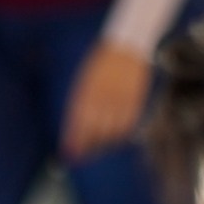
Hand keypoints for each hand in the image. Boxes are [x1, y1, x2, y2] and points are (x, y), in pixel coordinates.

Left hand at [59, 40, 152, 161]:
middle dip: (86, 148)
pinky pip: (127, 127)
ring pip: (111, 133)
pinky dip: (119, 137)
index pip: (77, 124)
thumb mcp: (84, 83)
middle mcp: (103, 98)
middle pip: (94, 132)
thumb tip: (72, 133)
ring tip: (97, 149)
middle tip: (82, 157)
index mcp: (87, 92)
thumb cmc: (100, 66)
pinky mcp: (135, 102)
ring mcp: (120, 101)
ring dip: (102, 145)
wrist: (126, 46)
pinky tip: (113, 139)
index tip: (68, 154)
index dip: (73, 142)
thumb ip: (78, 106)